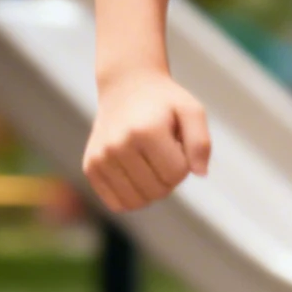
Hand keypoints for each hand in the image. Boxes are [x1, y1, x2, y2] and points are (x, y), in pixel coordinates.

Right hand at [83, 71, 210, 212]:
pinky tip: (134, 174)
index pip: (176, 174)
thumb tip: (200, 174)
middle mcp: (118, 145)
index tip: (176, 145)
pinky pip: (117, 204)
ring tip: (149, 162)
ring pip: (138, 202)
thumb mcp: (191, 111)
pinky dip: (131, 196)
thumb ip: (201, 143)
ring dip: (151, 189)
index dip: (184, 163)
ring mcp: (101, 157)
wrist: (126, 87)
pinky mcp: (90, 167)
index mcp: (146, 131)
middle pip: (158, 190)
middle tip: (163, 153)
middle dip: (168, 178)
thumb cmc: (164, 103)